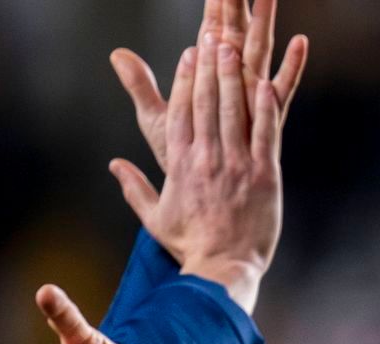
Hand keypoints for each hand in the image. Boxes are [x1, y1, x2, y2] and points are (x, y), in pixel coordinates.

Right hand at [107, 1, 308, 312]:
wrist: (222, 270)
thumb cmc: (190, 246)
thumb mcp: (155, 217)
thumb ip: (134, 187)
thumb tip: (114, 165)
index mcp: (179, 165)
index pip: (179, 113)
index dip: (184, 81)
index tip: (188, 56)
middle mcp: (206, 159)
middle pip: (204, 103)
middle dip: (207, 67)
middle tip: (211, 36)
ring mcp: (236, 166)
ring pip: (233, 112)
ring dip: (232, 78)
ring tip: (233, 48)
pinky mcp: (264, 177)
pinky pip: (264, 135)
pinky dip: (265, 109)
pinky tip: (265, 84)